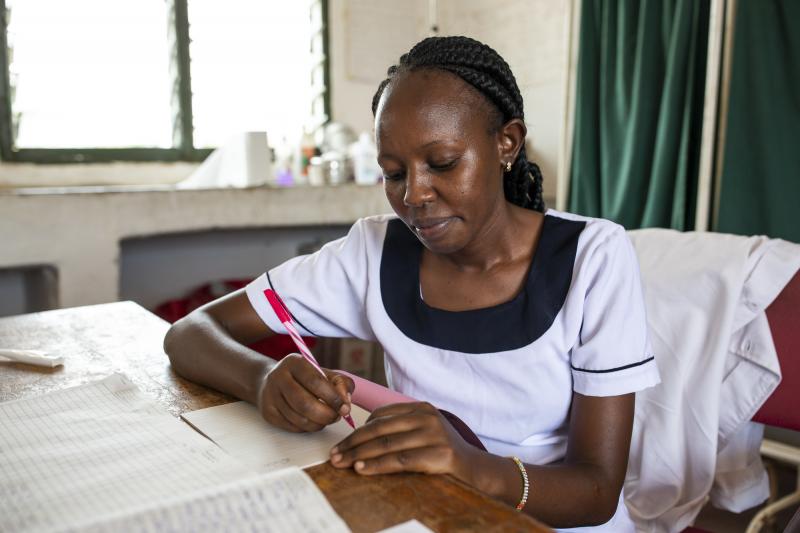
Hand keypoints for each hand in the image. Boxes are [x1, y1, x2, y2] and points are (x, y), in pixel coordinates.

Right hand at [257, 353, 353, 432]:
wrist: (272, 381)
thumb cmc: (304, 377)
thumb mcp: (324, 373)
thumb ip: (340, 384)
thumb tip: (345, 404)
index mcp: (295, 363)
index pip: (315, 382)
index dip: (333, 398)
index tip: (344, 408)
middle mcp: (279, 377)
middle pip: (305, 404)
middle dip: (326, 415)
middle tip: (336, 417)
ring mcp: (270, 396)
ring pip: (299, 419)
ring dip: (318, 424)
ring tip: (326, 419)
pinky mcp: (268, 412)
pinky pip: (292, 427)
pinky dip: (307, 428)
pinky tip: (312, 420)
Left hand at [329, 402, 479, 481]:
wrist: (476, 470)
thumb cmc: (443, 453)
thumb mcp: (423, 432)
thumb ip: (399, 429)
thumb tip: (361, 438)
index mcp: (421, 408)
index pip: (381, 415)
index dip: (357, 430)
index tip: (340, 444)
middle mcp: (427, 417)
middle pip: (379, 429)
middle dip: (352, 443)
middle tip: (333, 455)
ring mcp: (434, 434)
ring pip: (386, 444)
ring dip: (359, 455)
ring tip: (341, 463)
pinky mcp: (439, 454)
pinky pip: (399, 460)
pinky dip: (377, 465)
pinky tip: (361, 468)